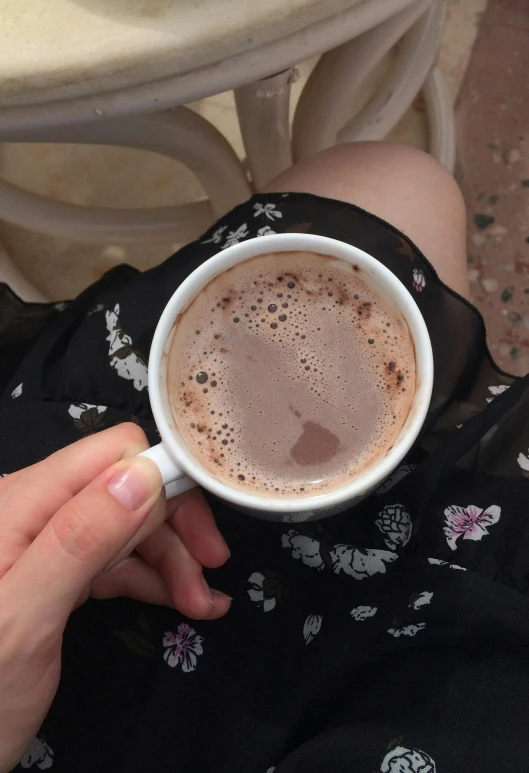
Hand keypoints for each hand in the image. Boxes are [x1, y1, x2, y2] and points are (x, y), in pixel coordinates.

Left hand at [0, 423, 230, 771]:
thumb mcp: (24, 619)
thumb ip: (78, 539)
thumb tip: (144, 473)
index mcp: (21, 503)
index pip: (111, 453)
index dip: (163, 479)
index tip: (200, 527)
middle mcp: (35, 510)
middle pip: (127, 490)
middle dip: (174, 527)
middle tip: (212, 569)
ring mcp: (46, 543)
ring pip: (128, 527)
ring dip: (171, 560)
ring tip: (202, 604)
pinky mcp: (57, 574)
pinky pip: (115, 562)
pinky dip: (153, 579)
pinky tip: (186, 602)